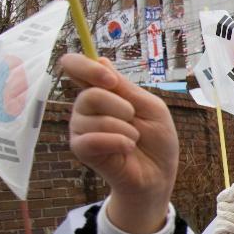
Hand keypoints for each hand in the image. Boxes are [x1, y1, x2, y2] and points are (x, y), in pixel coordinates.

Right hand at [61, 54, 177, 233]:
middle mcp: (86, 107)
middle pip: (90, 94)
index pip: (75, 66)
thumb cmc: (157, 140)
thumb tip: (101, 60)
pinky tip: (127, 148)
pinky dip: (118, 142)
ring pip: (94, 118)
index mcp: (102, 91)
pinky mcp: (81, 149)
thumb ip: (126, 87)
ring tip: (133, 139)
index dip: (85, 66)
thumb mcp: (151, 108)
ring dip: (125, 129)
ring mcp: (81, 127)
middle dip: (122, 107)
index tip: (109, 79)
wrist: (159, 174)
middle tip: (134, 120)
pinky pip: (91, 139)